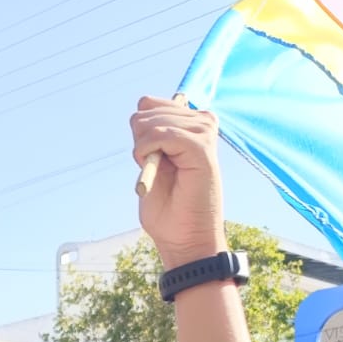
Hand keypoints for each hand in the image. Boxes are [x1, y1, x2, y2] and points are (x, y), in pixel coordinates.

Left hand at [131, 95, 223, 268]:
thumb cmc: (168, 209)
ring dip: (144, 151)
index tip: (152, 158)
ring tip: (163, 174)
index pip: (148, 103)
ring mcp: (204, 132)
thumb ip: (148, 131)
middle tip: (158, 170)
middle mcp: (202, 122)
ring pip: (149, 122)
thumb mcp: (150, 160)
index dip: (138, 133)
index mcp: (191, 123)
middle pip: (144, 109)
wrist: (185, 239)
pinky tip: (160, 170)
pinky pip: (160, 134)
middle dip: (139, 142)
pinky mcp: (202, 146)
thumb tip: (143, 103)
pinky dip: (149, 153)